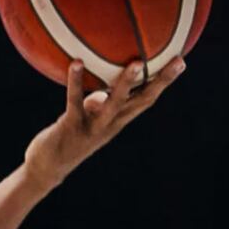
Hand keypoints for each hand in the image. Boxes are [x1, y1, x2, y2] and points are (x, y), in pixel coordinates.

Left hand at [21, 58, 183, 191]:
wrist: (47, 168)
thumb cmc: (69, 136)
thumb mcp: (89, 117)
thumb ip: (99, 100)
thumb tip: (105, 81)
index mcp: (118, 120)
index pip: (147, 98)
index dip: (164, 81)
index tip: (181, 61)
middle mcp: (111, 124)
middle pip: (142, 101)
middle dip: (161, 81)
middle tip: (177, 61)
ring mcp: (93, 127)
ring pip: (114, 104)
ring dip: (126, 84)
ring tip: (136, 63)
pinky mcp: (71, 127)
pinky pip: (74, 101)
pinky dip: (76, 81)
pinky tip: (76, 62)